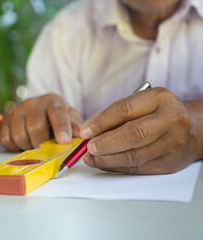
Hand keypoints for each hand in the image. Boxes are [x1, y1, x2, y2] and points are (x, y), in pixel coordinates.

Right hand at [0, 93, 83, 151]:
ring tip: (35, 145)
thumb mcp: (71, 119)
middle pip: (35, 128)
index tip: (64, 140)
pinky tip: (23, 143)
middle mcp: (32, 103)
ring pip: (19, 135)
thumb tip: (79, 133)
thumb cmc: (57, 118)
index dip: (61, 127)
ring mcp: (16, 111)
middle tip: (46, 149)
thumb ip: (75, 125)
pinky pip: (5, 139)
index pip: (57, 113)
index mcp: (52, 101)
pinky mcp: (4, 121)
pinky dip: (14, 147)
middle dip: (42, 143)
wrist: (39, 112)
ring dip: (28, 146)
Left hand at [80, 87, 202, 174]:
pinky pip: (138, 168)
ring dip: (107, 159)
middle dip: (105, 143)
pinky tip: (104, 164)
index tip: (85, 132)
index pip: (125, 109)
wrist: (192, 129)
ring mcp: (173, 144)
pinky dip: (117, 167)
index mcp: (159, 98)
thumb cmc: (158, 114)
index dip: (101, 122)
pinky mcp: (170, 163)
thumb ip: (114, 114)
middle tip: (88, 148)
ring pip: (134, 156)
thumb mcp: (140, 103)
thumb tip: (88, 130)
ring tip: (90, 158)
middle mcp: (170, 120)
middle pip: (133, 135)